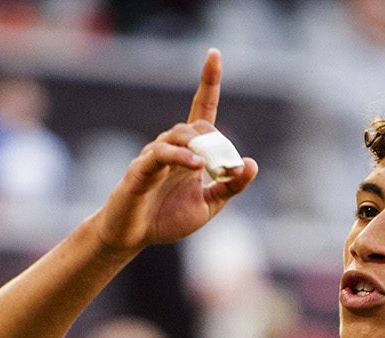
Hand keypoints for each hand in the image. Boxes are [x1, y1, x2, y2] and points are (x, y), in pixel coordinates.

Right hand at [93, 48, 256, 254]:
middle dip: (216, 141)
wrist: (133, 237)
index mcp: (190, 153)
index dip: (208, 81)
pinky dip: (181, 157)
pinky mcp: (140, 171)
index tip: (214, 54)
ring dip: (200, 147)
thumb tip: (252, 164)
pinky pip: (161, 155)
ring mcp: (154, 156)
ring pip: (178, 135)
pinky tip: (197, 166)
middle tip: (227, 168)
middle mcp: (172, 147)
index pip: (202, 109)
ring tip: (209, 166)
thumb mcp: (208, 206)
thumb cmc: (166, 218)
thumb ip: (230, 187)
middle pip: (197, 126)